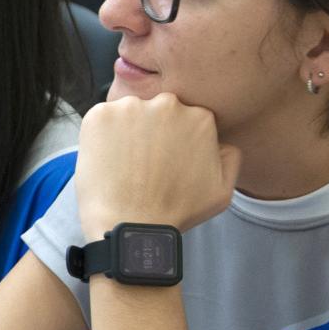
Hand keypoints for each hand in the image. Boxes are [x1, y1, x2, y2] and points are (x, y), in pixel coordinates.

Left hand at [75, 94, 238, 235]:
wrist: (130, 226)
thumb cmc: (175, 212)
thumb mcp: (222, 190)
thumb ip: (229, 156)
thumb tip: (220, 140)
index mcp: (200, 117)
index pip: (184, 118)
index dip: (172, 140)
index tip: (164, 160)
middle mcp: (167, 104)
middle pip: (156, 111)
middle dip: (150, 132)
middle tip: (143, 165)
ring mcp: (130, 107)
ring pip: (128, 114)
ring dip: (126, 133)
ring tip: (124, 165)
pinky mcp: (99, 115)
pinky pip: (101, 120)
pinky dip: (101, 136)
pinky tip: (107, 161)